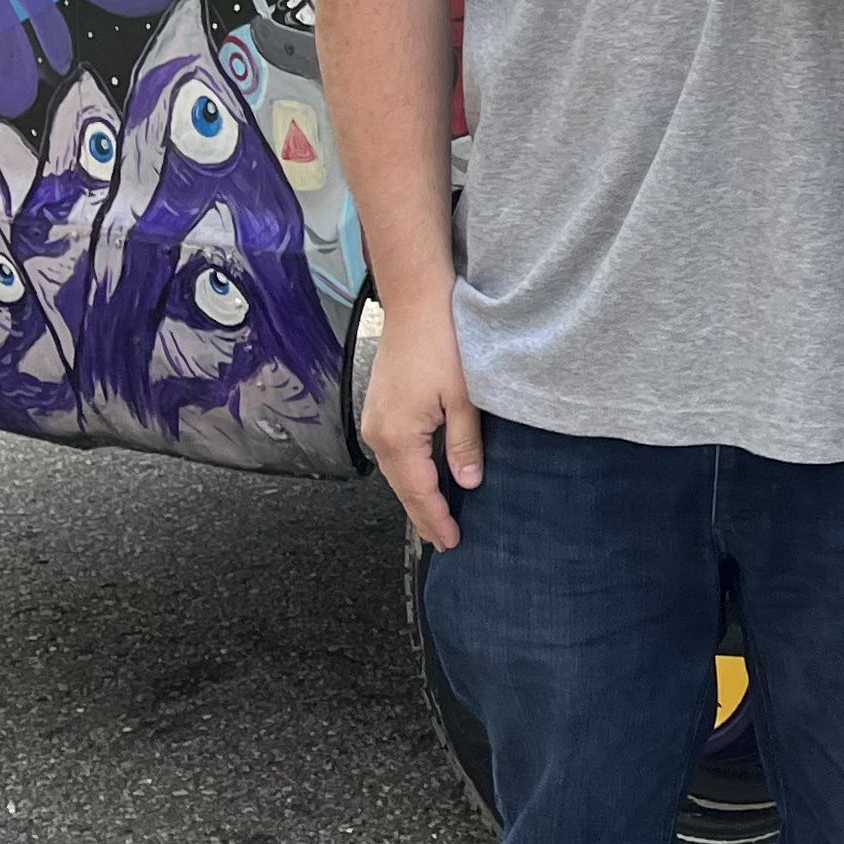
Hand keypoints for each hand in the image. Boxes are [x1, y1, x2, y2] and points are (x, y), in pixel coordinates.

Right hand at [361, 287, 482, 550]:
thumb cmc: (442, 342)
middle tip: (445, 540)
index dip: (437, 519)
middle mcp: (378, 433)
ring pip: (397, 469)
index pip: (419, 492)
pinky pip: (395, 450)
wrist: (417, 301)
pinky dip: (410, 469)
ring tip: (437, 515)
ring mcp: (375, 418)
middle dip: (424, 514)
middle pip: (403, 487)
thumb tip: (468, 483)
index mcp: (398, 437)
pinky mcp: (380, 405)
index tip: (452, 542)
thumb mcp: (465, 398)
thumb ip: (464, 445)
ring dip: (416, 492)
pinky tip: (426, 474)